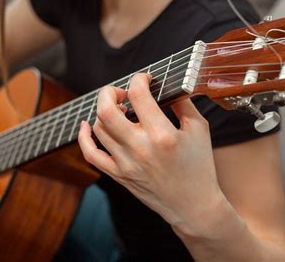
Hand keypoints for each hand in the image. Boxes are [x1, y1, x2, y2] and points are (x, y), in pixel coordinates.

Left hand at [78, 73, 227, 235]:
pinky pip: (91, 155)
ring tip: (120, 110)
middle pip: (107, 110)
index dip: (139, 79)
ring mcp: (126, 164)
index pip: (138, 95)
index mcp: (162, 135)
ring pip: (99, 128)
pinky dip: (84, 137)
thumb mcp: (200, 130)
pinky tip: (88, 125)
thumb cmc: (200, 167)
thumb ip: (184, 104)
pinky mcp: (119, 176)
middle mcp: (140, 149)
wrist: (193, 206)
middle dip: (109, 91)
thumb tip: (168, 85)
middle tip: (121, 91)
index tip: (145, 79)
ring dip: (104, 111)